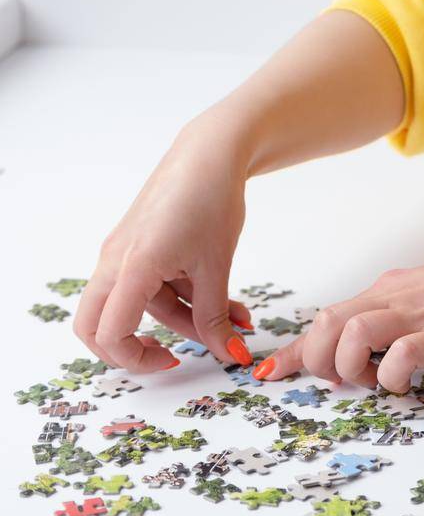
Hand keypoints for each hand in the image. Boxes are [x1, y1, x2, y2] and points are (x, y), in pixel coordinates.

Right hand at [73, 112, 254, 374]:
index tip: (175, 361)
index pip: (110, 333)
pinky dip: (181, 297)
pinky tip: (225, 301)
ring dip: (181, 319)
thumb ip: (216, 316)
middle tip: (170, 357)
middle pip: (96, 325)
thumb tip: (229, 353)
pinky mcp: (137, 243)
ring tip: (235, 319)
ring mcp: (123, 251)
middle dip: (132, 349)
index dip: (138, 360)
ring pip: (137, 304)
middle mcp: (115, 261)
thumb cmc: (210, 200)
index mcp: (131, 267)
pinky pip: (148, 283)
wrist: (212, 153)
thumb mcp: (216, 266)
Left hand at [253, 239, 423, 394]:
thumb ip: (396, 318)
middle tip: (340, 380)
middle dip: (316, 359)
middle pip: (327, 322)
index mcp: (388, 291)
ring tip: (370, 380)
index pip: (327, 317)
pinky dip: (390, 376)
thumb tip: (369, 345)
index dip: (293, 349)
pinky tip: (403, 383)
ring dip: (348, 364)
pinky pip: (399, 355)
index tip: (269, 372)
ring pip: (352, 331)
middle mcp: (394, 299)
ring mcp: (417, 316)